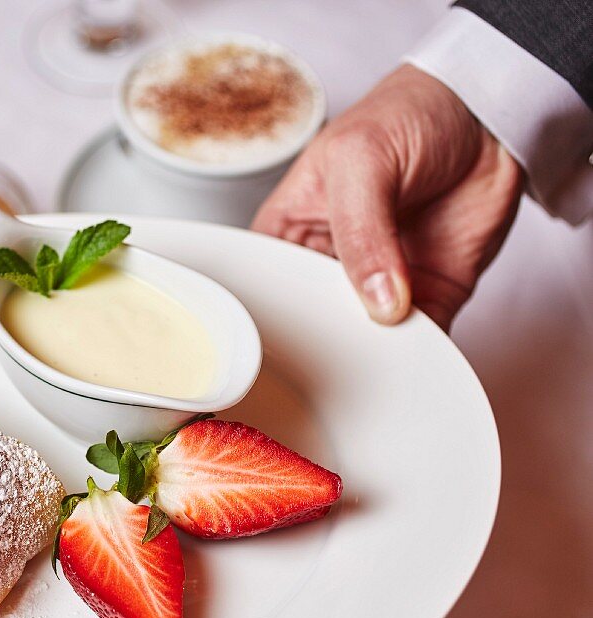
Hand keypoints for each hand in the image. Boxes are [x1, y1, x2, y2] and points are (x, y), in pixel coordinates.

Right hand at [252, 64, 523, 330]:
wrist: (491, 115)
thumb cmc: (407, 114)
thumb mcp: (362, 159)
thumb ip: (361, 232)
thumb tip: (378, 303)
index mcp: (292, 228)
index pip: (265, 281)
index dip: (267, 312)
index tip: (277, 339)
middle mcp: (331, 261)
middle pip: (314, 319)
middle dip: (325, 340)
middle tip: (335, 356)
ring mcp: (381, 282)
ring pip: (365, 337)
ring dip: (374, 352)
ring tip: (377, 364)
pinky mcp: (430, 295)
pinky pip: (421, 338)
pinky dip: (424, 352)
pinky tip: (419, 356)